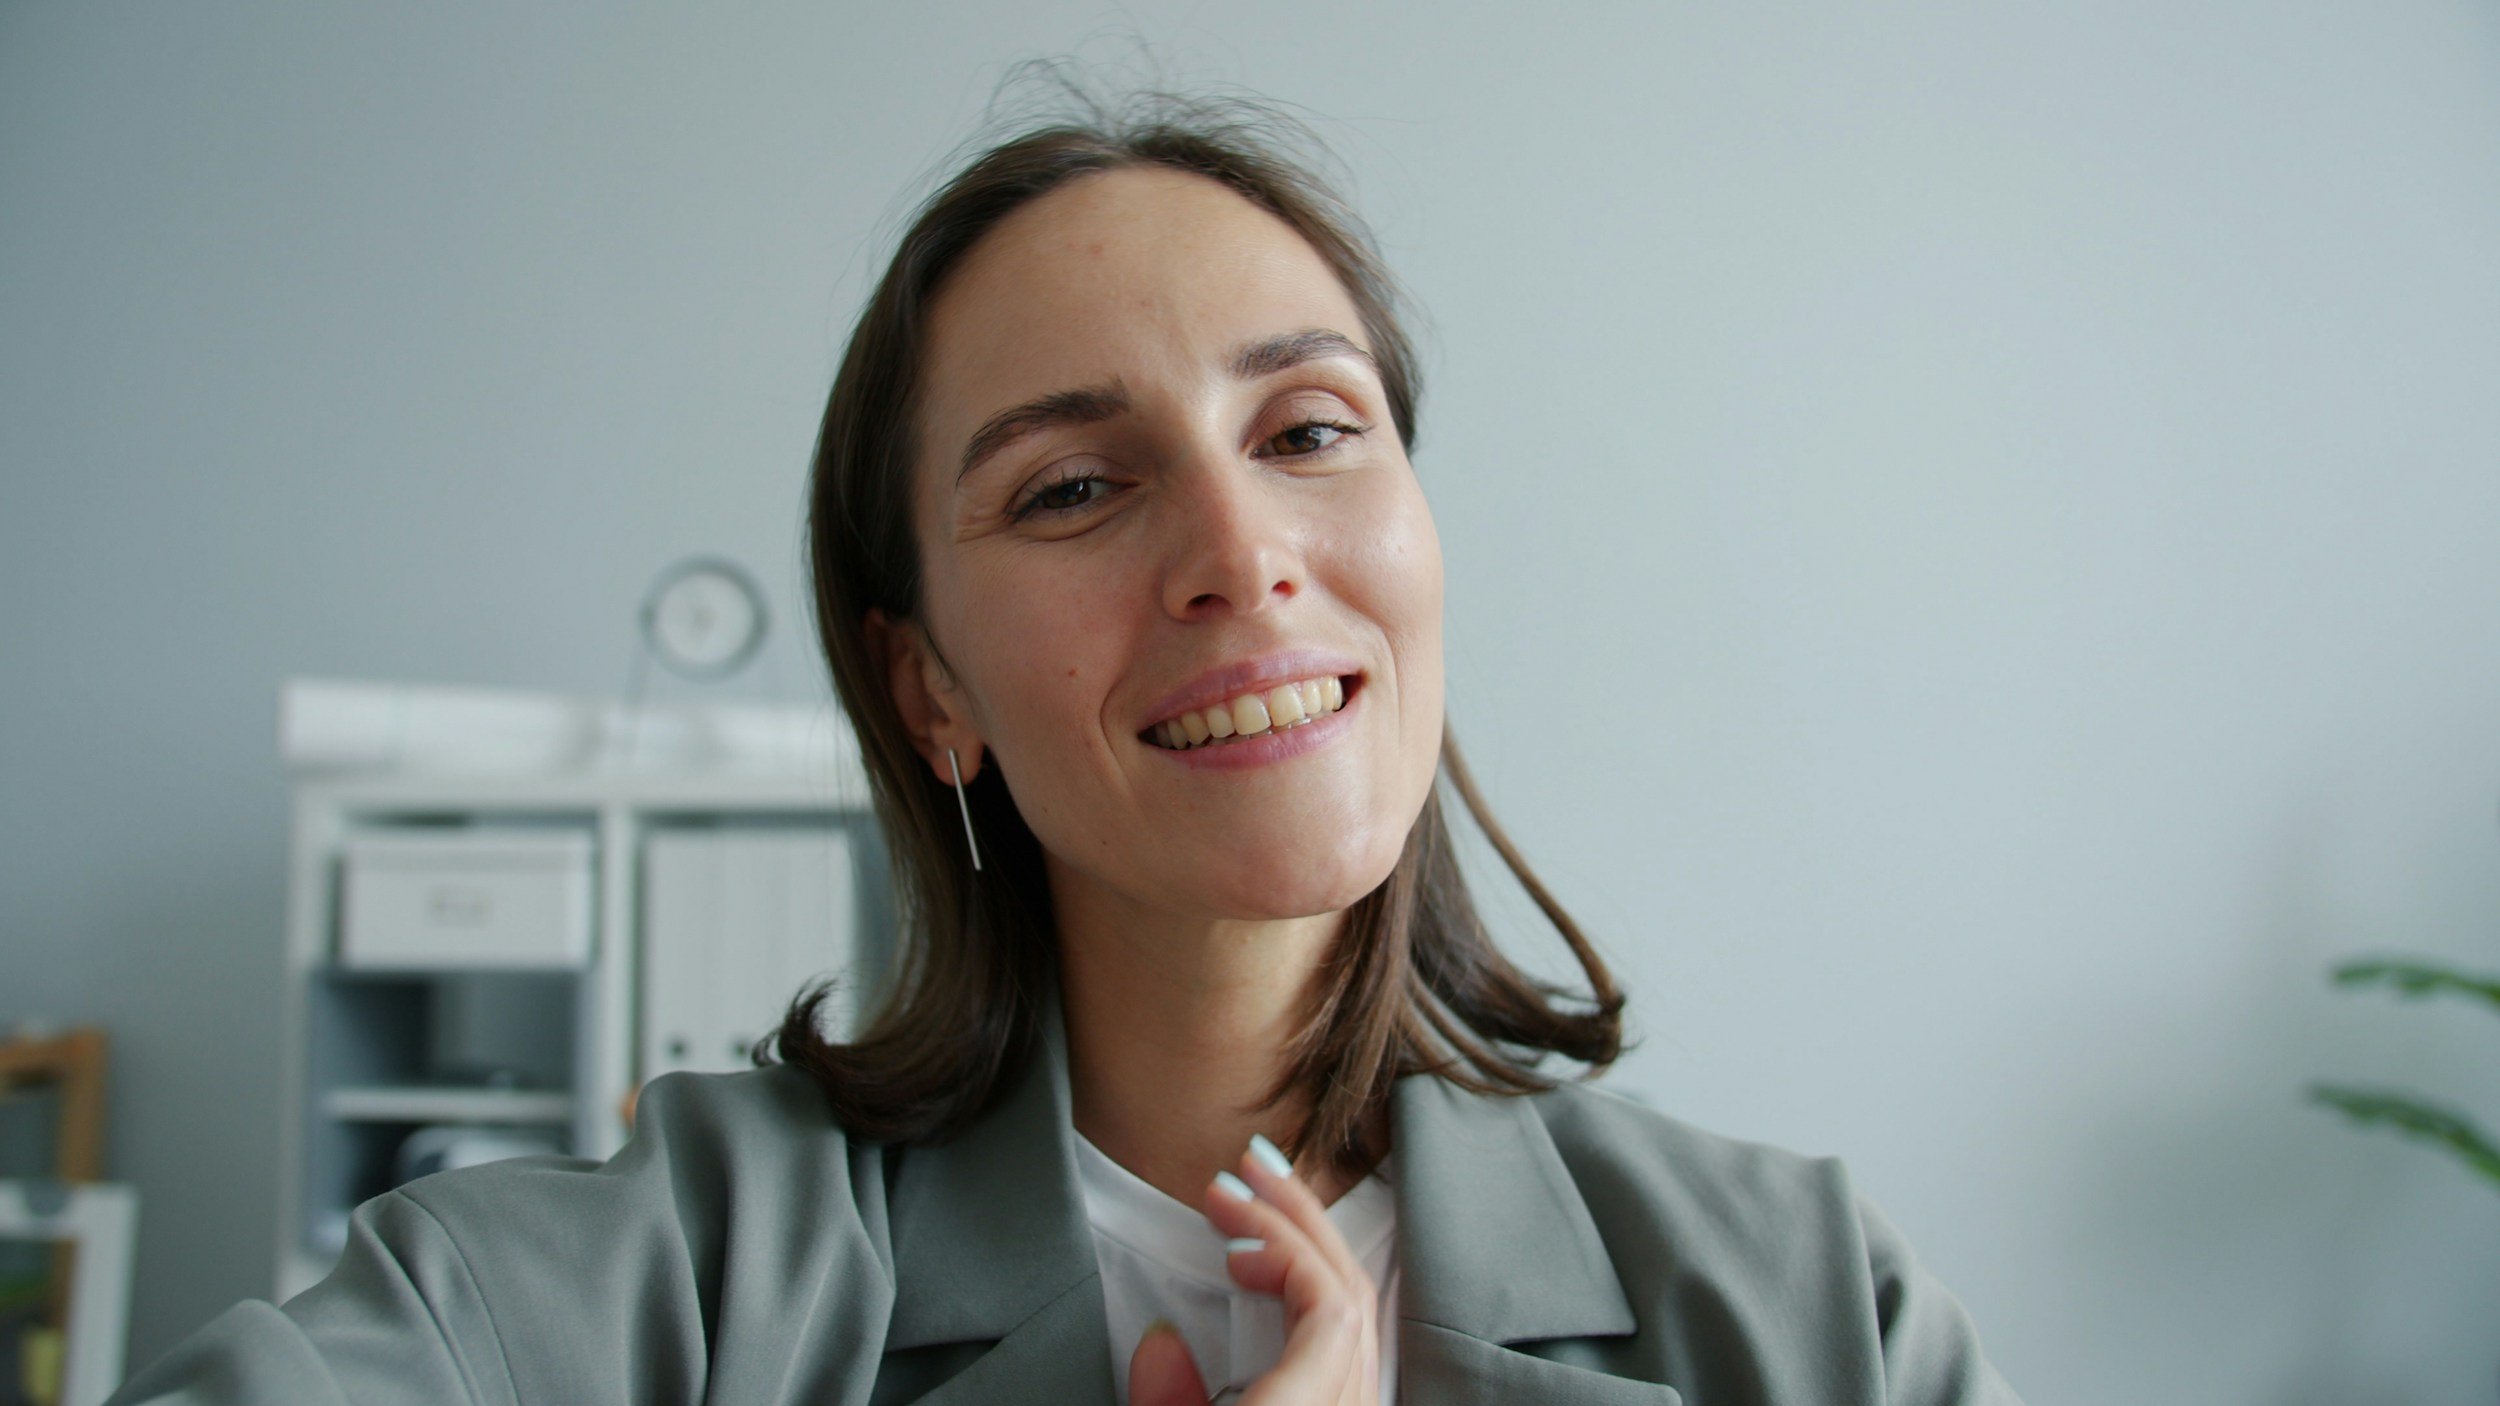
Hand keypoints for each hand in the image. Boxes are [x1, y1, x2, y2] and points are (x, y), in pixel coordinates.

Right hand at [1126, 1136, 1380, 1405]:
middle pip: (1352, 1297)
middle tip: (1249, 1172)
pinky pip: (1354, 1350)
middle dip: (1298, 1221)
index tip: (1226, 1205)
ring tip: (1262, 1213)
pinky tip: (1281, 1287)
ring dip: (1311, 1253)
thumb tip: (1163, 1341)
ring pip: (1361, 1319)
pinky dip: (1319, 1301)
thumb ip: (1168, 1398)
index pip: (1328, 1304)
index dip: (1280, 1239)